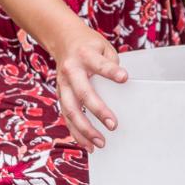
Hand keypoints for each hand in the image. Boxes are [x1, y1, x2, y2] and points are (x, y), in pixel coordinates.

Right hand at [50, 22, 127, 150]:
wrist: (64, 40)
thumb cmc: (89, 45)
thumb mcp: (103, 47)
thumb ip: (111, 64)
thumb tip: (121, 87)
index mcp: (84, 54)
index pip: (99, 64)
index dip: (111, 71)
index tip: (124, 78)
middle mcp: (71, 70)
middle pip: (83, 93)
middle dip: (98, 110)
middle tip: (113, 125)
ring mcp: (63, 84)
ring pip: (71, 110)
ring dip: (85, 129)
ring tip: (100, 143)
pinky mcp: (60, 95)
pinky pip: (66, 116)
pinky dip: (76, 132)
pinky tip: (87, 144)